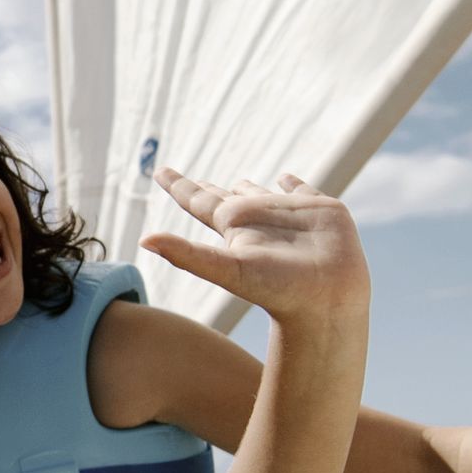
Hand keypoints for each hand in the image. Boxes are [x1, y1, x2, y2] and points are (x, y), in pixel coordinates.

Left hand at [139, 165, 368, 325]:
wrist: (328, 302)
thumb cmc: (277, 290)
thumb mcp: (228, 270)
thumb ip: (187, 255)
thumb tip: (143, 241)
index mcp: (233, 227)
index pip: (198, 201)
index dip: (178, 185)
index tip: (159, 170)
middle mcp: (257, 219)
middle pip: (226, 197)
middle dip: (210, 187)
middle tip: (191, 179)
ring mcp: (288, 215)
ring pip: (263, 195)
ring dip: (250, 187)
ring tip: (239, 180)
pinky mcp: (320, 211)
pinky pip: (304, 191)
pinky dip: (295, 184)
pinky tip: (287, 178)